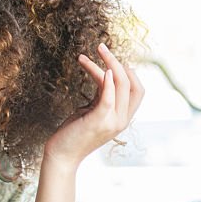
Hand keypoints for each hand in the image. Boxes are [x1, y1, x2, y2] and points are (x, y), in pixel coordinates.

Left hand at [43, 43, 144, 170]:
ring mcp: (112, 122)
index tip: (111, 60)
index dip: (129, 71)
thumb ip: (102, 95)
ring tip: (89, 52)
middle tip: (101, 46)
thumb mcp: (92, 110)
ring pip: (119, 84)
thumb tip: (105, 73)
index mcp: (123, 118)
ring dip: (108, 62)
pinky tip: (100, 67)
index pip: (138, 89)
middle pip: (131, 83)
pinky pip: (107, 96)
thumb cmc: (74, 132)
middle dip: (118, 61)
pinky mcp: (98, 121)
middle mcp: (122, 120)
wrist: (62, 155)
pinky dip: (105, 80)